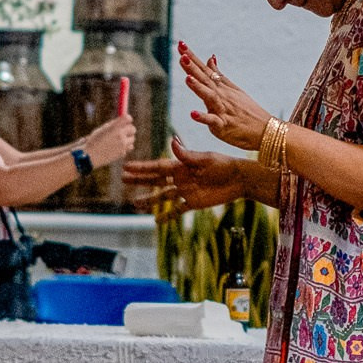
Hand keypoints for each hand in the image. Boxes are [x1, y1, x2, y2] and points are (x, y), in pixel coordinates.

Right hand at [83, 114, 137, 166]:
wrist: (90, 156)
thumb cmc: (94, 141)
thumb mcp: (102, 129)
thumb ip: (113, 125)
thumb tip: (122, 121)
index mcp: (114, 127)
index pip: (128, 118)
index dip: (128, 119)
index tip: (126, 120)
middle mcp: (120, 135)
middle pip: (133, 129)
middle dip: (129, 129)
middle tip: (124, 131)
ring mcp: (122, 145)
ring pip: (132, 139)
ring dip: (128, 139)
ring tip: (118, 141)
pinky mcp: (123, 153)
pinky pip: (129, 147)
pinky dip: (125, 147)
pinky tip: (116, 148)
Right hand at [124, 138, 246, 213]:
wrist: (239, 179)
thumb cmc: (224, 165)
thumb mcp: (205, 159)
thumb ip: (187, 155)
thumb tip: (172, 142)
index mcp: (181, 166)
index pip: (157, 167)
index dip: (141, 167)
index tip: (127, 166)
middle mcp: (181, 178)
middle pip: (156, 180)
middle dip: (140, 180)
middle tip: (123, 179)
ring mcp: (186, 191)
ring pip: (163, 196)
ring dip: (149, 200)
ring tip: (135, 204)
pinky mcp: (194, 202)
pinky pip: (178, 210)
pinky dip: (168, 215)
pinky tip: (157, 220)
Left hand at [178, 41, 273, 150]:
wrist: (265, 129)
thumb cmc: (247, 110)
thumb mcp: (232, 89)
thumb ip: (218, 75)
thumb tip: (210, 58)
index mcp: (220, 87)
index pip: (204, 70)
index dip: (192, 58)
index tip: (181, 44)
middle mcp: (221, 95)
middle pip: (204, 79)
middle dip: (192, 67)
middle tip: (182, 54)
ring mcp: (222, 109)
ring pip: (209, 96)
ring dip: (198, 87)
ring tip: (188, 78)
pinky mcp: (223, 125)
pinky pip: (212, 121)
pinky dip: (203, 117)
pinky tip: (192, 114)